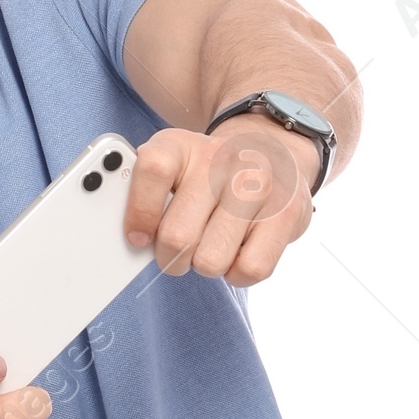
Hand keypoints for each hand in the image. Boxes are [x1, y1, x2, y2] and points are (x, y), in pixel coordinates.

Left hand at [124, 116, 317, 287]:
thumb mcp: (172, 169)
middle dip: (171, 258)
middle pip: (178, 236)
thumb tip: (133, 239)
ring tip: (213, 244)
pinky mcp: (285, 215)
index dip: (140, 213)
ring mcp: (257, 186)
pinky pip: (249, 270)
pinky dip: (237, 273)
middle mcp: (221, 160)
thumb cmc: (209, 176)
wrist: (272, 154)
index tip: (138, 237)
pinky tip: (238, 251)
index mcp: (181, 145)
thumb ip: (143, 195)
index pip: (153, 170)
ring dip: (206, 265)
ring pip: (211, 261)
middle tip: (179, 250)